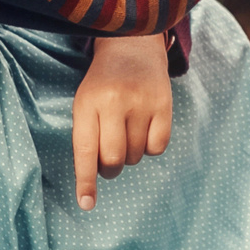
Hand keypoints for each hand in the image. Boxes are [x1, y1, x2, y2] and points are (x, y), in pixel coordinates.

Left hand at [71, 33, 171, 210]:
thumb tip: (95, 178)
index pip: (86, 151)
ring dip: (130, 155)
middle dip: (111, 169)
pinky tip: (144, 130)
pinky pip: (158, 147)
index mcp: (88, 103)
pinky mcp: (164, 104)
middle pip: (114, 159)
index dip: (86, 181)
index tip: (86, 204)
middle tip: (109, 162)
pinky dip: (150, 147)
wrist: (132, 46)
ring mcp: (142, 103)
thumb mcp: (85, 102)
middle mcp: (115, 102)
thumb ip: (87, 136)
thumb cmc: (103, 84)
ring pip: (136, 155)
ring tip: (127, 133)